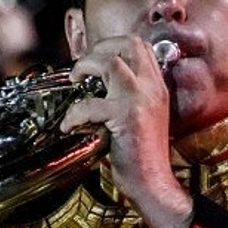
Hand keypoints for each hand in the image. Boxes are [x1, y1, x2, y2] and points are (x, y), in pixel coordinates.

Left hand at [60, 36, 192, 227]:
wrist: (153, 183)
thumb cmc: (142, 156)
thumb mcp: (142, 118)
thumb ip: (128, 98)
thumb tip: (97, 86)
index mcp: (158, 87)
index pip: (141, 46)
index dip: (114, 45)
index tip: (96, 59)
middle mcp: (152, 88)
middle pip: (129, 44)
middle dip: (100, 48)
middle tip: (84, 68)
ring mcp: (140, 100)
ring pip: (111, 62)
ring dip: (86, 66)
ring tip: (75, 81)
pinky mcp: (126, 117)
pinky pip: (91, 103)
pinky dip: (74, 113)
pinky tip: (69, 125)